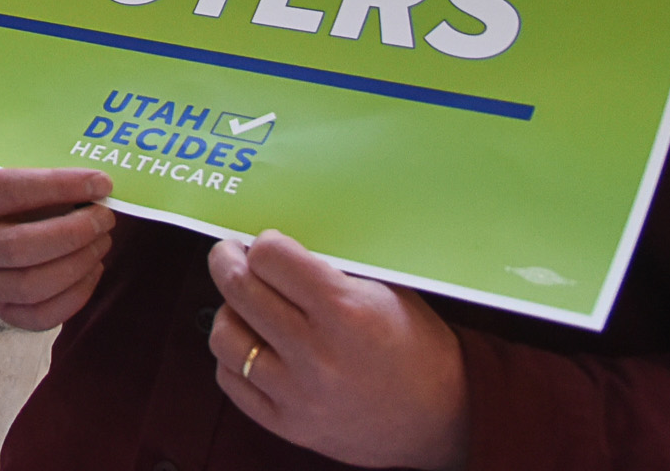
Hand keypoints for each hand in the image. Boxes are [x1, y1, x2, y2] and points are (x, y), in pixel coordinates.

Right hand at [0, 167, 117, 329]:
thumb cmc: (16, 197)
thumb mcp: (21, 174)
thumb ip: (51, 176)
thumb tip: (99, 187)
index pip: (12, 190)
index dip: (59, 186)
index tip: (100, 183)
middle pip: (21, 246)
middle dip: (74, 232)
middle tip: (105, 217)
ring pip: (33, 285)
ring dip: (79, 263)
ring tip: (102, 241)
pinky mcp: (4, 310)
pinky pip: (42, 315)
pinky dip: (77, 295)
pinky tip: (94, 269)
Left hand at [208, 230, 468, 467]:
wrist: (444, 418)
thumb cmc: (416, 348)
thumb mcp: (385, 292)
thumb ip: (328, 269)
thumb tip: (273, 247)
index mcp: (345, 312)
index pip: (269, 257)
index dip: (263, 243)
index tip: (264, 245)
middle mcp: (317, 354)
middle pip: (239, 289)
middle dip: (227, 260)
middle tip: (230, 255)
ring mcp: (299, 394)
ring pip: (224, 336)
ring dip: (230, 312)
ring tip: (245, 306)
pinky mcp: (290, 425)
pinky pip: (231, 381)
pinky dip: (233, 358)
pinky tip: (252, 345)